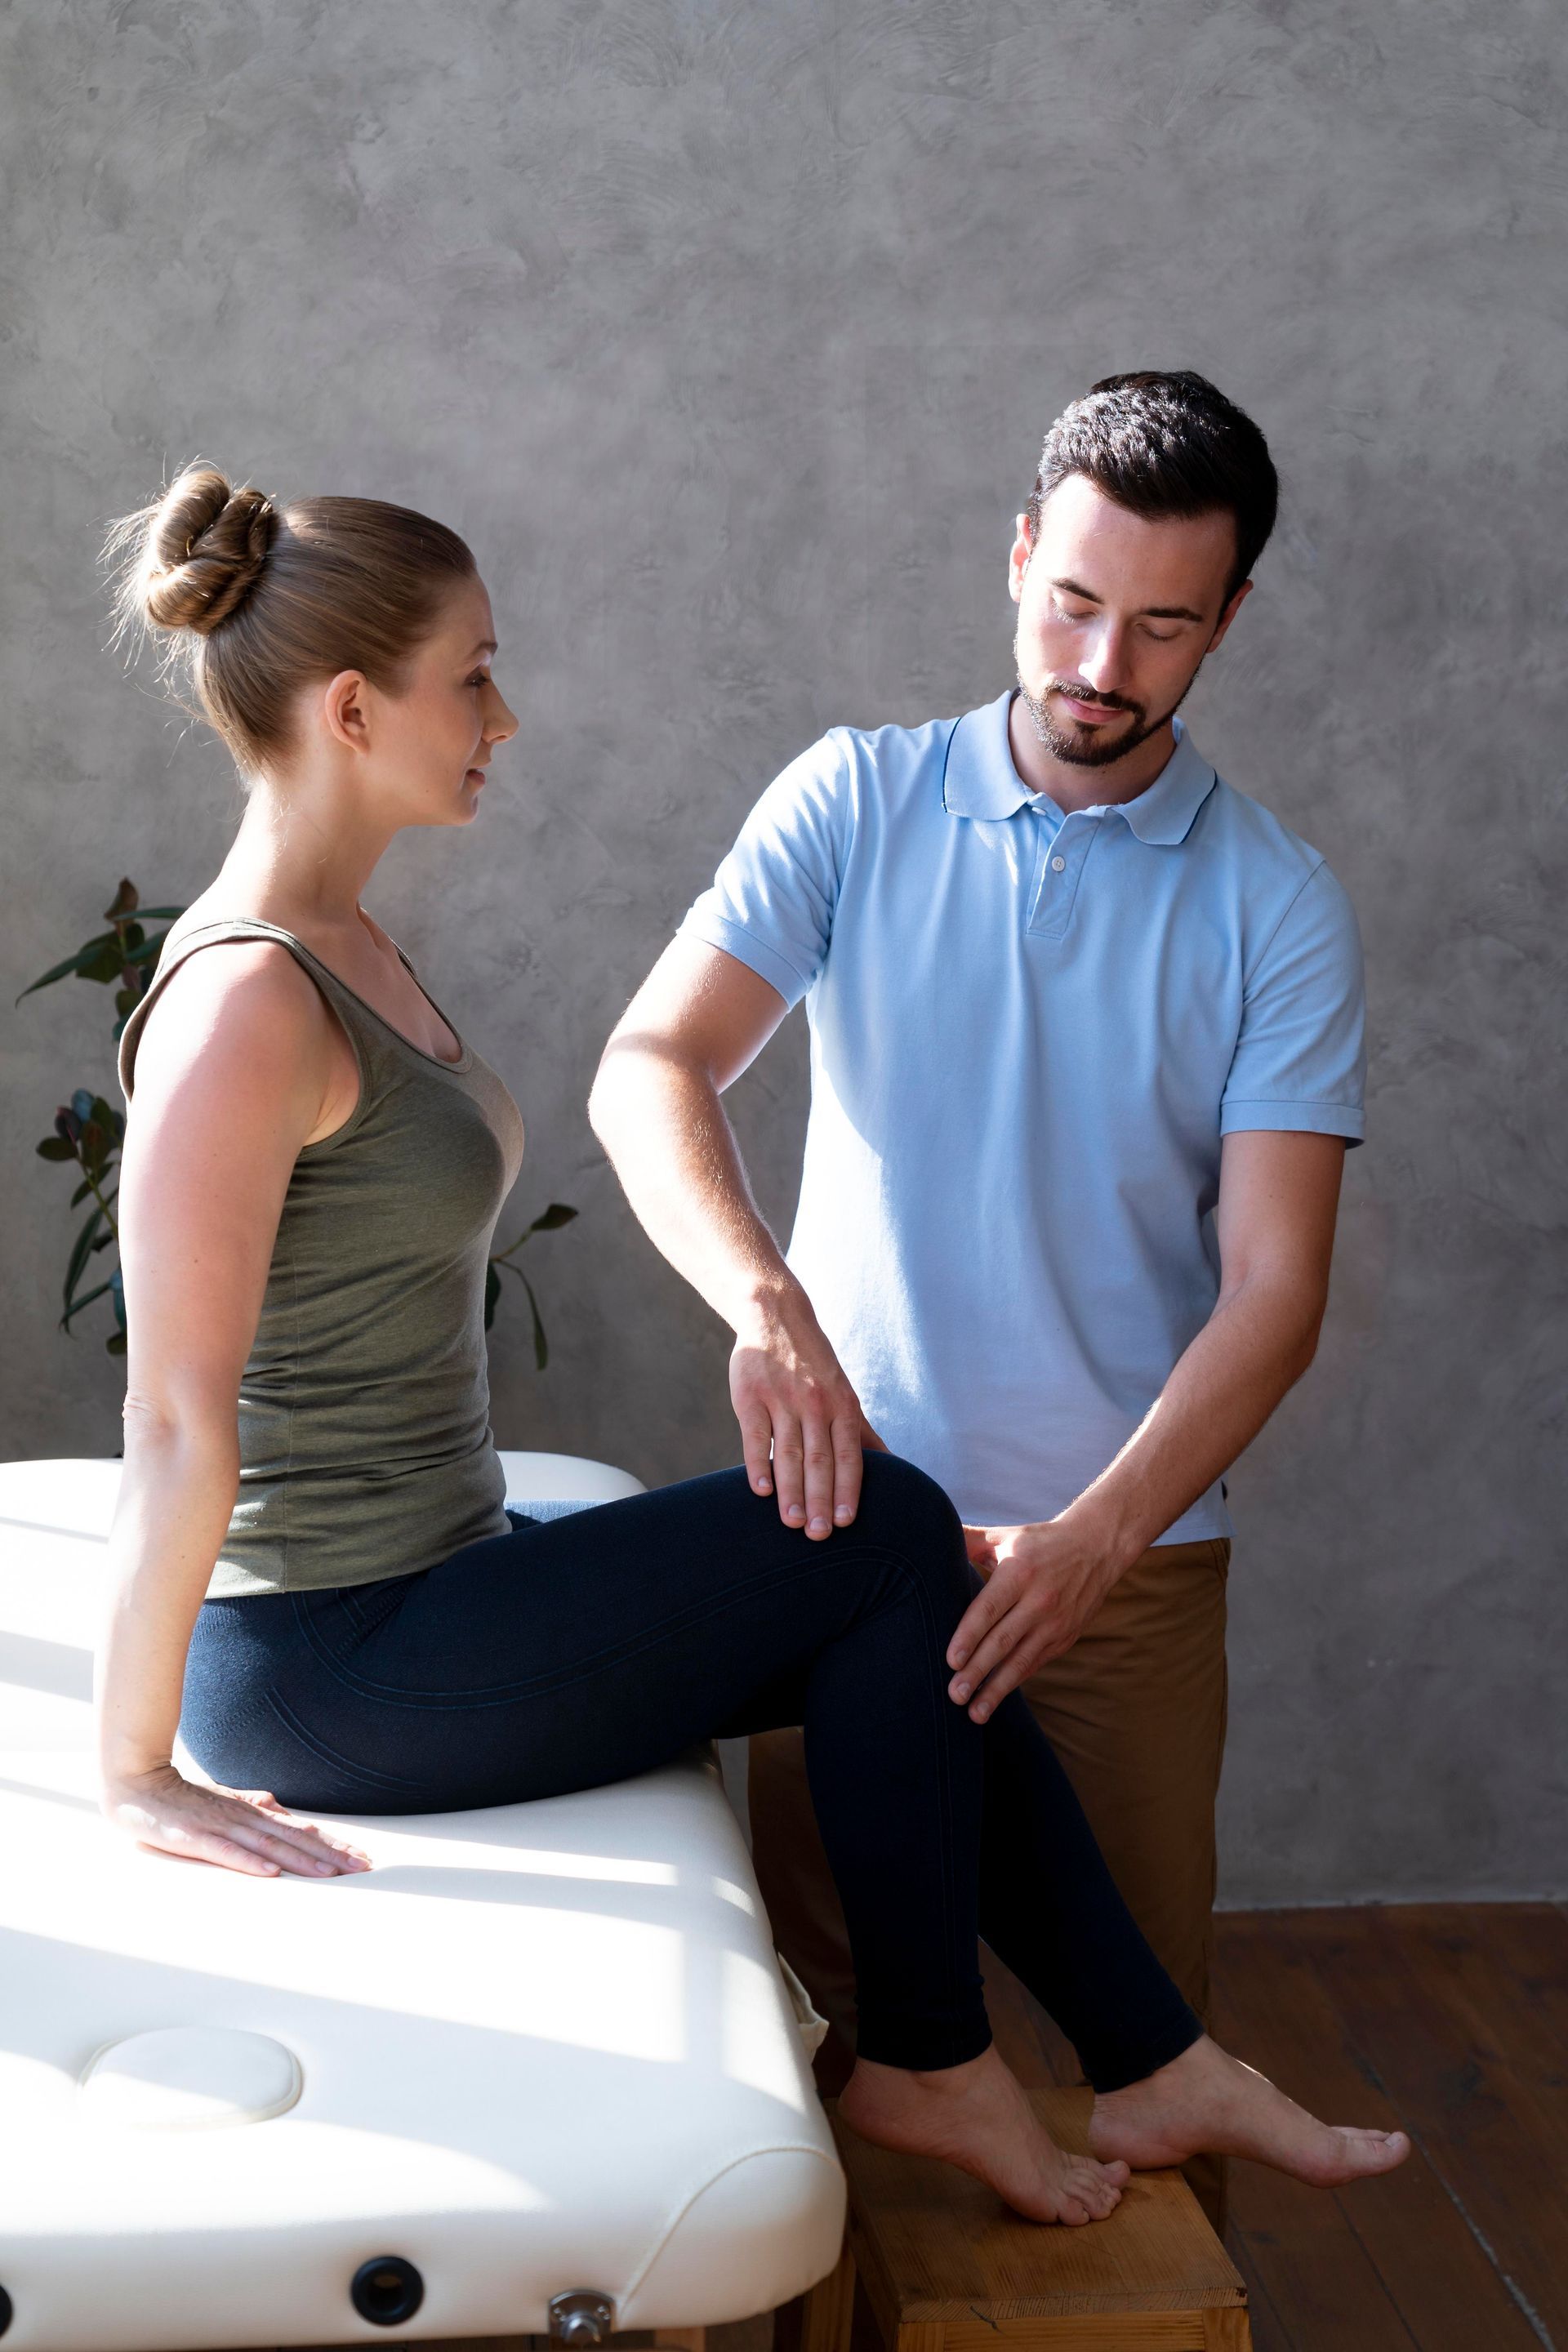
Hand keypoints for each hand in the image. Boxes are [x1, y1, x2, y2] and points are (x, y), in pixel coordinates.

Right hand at [102, 1761, 370, 1877]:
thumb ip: (250, 1806)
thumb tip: (277, 1807)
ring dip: (301, 1862)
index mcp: (253, 1813)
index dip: (335, 1845)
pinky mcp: (196, 1837)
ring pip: (269, 1846)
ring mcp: (222, 1827)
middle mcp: (245, 1818)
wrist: (138, 1784)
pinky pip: (227, 1852)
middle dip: (333, 1856)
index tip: (364, 1859)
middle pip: (296, 1839)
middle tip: (365, 1870)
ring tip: (331, 1876)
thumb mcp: (222, 1802)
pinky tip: (271, 1873)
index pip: (303, 1831)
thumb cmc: (182, 1798)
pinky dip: (250, 1862)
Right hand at [731, 1284, 885, 1538]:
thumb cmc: (813, 1365)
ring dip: (790, 1491)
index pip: (849, 1454)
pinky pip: (755, 1436)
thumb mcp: (843, 1393)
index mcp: (842, 1404)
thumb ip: (861, 1433)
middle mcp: (815, 1402)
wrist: (775, 1315)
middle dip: (820, 1499)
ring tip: (792, 1523)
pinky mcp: (749, 1396)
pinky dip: (758, 1464)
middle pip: (820, 1459)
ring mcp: (781, 1398)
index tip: (846, 1521)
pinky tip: (761, 1491)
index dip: (848, 1488)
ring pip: (789, 1452)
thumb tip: (893, 1468)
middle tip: (819, 1535)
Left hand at [945, 1518, 1122, 1720]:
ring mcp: (1055, 1622)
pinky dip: (1014, 1682)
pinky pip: (1035, 1664)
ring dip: (996, 1689)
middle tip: (954, 1695)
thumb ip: (968, 1540)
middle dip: (977, 1672)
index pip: (989, 1608)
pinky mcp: (1065, 1637)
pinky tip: (996, 1698)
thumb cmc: (1040, 1543)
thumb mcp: (1004, 1536)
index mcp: (1019, 1571)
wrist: (1097, 1548)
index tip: (951, 1661)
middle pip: (1003, 1641)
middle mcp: (1039, 1599)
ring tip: (974, 1713)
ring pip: (1021, 1661)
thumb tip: (926, 1537)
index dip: (969, 1636)